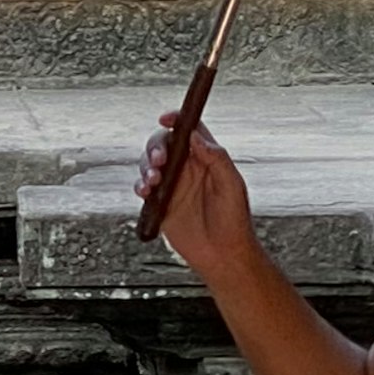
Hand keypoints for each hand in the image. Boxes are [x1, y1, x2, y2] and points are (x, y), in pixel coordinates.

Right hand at [139, 117, 257, 276]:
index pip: (189, 130)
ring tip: (153, 180)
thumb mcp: (231, 185)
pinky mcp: (160, 203)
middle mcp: (187, 168)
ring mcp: (172, 185)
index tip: (166, 120)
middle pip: (164, 143)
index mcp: (206, 158)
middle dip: (156, 146)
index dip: (176, 120)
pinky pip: (143, 188)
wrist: (223, 254)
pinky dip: (139, 186)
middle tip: (159, 159)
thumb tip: (195, 136)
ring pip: (150, 164)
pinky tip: (145, 191)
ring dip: (146, 166)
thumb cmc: (234, 220)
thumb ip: (216, 158)